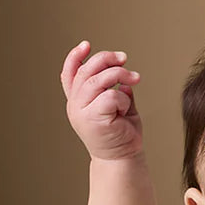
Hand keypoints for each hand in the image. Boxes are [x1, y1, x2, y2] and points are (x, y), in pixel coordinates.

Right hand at [60, 40, 143, 160]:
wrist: (123, 160)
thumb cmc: (122, 134)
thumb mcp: (118, 107)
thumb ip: (116, 90)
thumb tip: (123, 76)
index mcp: (78, 101)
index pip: (69, 74)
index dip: (75, 57)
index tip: (87, 44)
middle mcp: (75, 105)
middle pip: (86, 72)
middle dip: (106, 60)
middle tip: (125, 59)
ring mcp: (81, 112)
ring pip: (98, 80)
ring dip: (119, 75)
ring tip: (135, 78)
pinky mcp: (92, 119)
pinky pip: (109, 96)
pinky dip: (122, 98)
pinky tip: (126, 108)